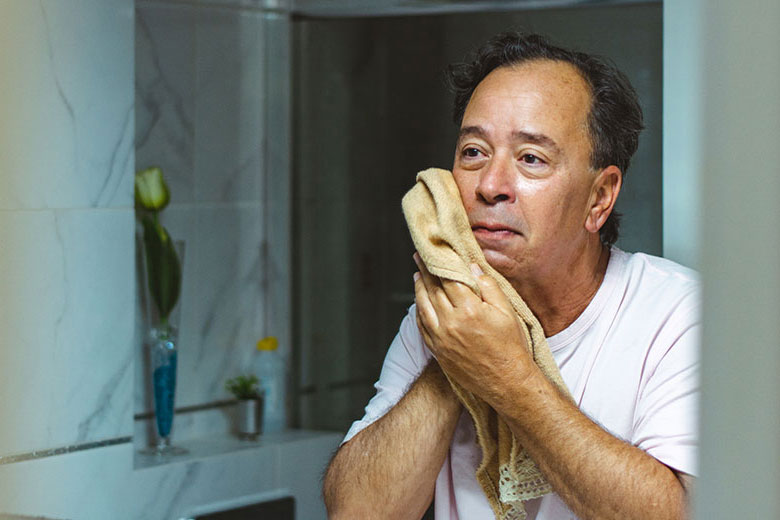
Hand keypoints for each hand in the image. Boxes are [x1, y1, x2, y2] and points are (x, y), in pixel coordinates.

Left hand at [412, 253, 536, 406]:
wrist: (506, 382)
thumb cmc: (510, 346)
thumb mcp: (507, 312)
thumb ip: (488, 287)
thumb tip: (472, 266)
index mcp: (469, 310)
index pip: (448, 279)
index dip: (439, 263)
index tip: (432, 252)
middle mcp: (451, 322)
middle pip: (432, 290)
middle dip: (425, 271)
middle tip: (419, 257)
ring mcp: (441, 337)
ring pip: (423, 306)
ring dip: (418, 288)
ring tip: (417, 275)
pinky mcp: (437, 350)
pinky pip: (422, 325)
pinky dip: (419, 309)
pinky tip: (420, 301)